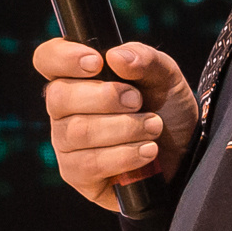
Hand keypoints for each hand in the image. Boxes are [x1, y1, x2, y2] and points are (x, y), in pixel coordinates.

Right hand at [33, 39, 198, 211]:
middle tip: (137, 101)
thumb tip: (115, 56)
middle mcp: (63, 109)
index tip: (97, 63)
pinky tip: (148, 151)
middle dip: (105, 97)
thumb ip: (144, 59)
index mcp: (76, 76)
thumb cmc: (166, 109)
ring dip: (124, 128)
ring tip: (154, 127)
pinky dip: (124, 155)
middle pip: (59, 97)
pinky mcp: (76, 174)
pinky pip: (89, 164)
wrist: (184, 153)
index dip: (64, 58)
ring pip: (77, 131)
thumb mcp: (165, 76)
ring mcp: (66, 143)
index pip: (47, 59)